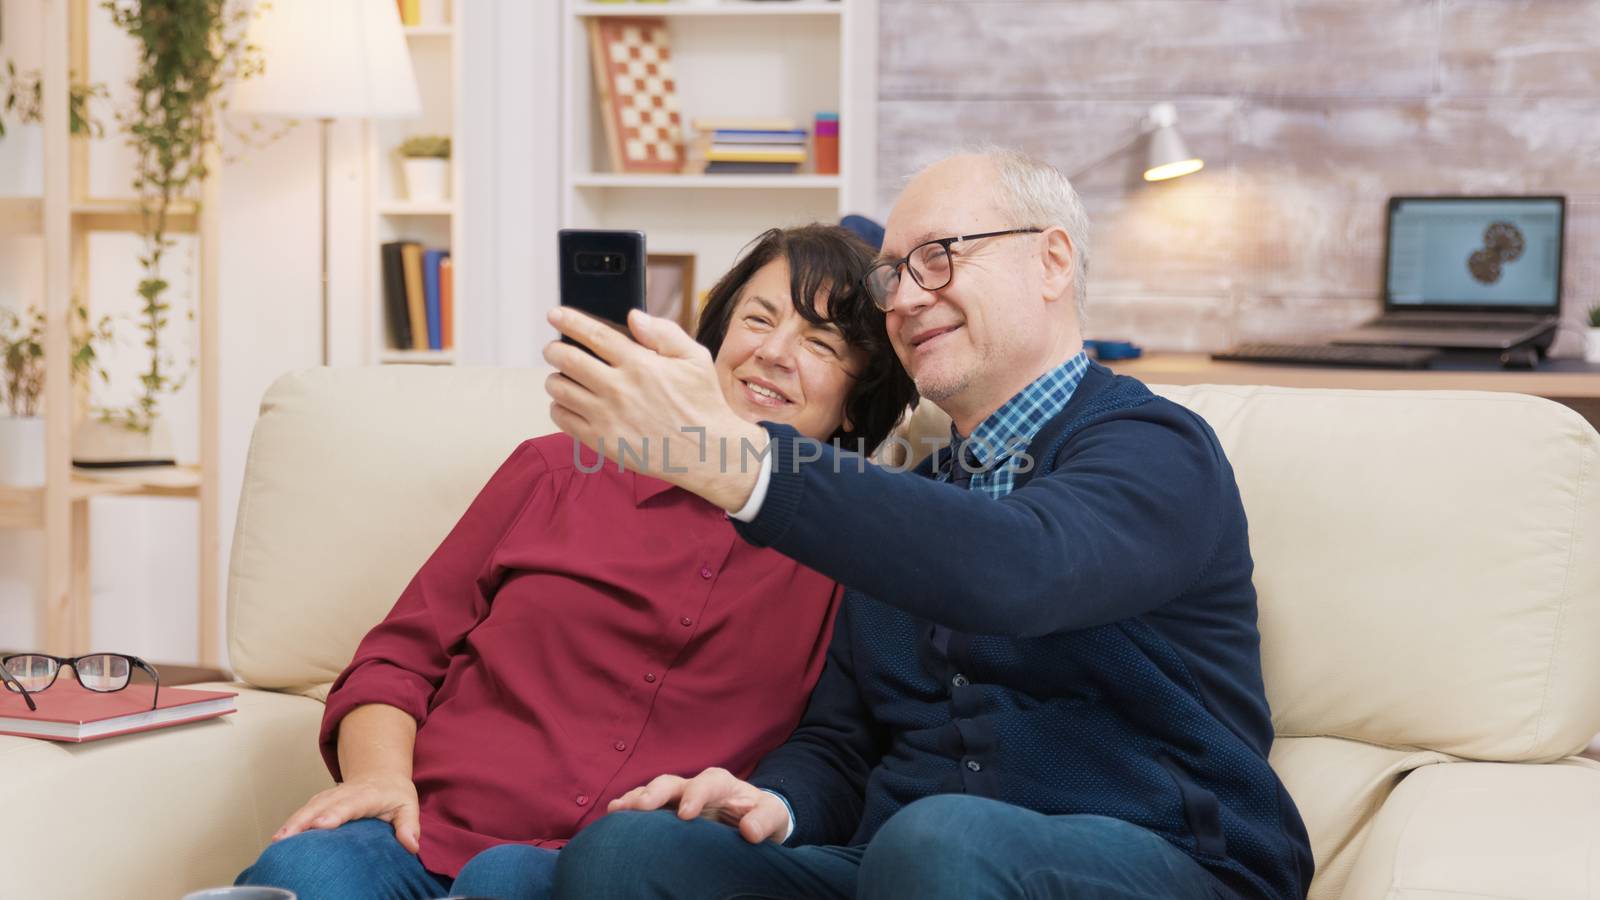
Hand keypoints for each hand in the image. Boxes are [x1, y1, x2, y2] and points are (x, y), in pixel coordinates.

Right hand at [272, 774, 421, 853]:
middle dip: (304, 819)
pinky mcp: (322, 800)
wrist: (382, 774)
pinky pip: (305, 810)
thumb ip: (409, 825)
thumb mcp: (408, 806)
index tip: (322, 824)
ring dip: (293, 821)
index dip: (336, 813)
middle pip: (323, 805)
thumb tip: (411, 846)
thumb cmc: (395, 794)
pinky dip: (292, 821)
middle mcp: (346, 792)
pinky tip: (280, 836)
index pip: (351, 804)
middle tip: (288, 837)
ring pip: (310, 806)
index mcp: (368, 794)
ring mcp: (331, 795)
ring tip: (278, 839)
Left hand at [543, 308, 766, 512]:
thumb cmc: (702, 403)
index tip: (555, 315)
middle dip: (554, 349)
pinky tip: (569, 404)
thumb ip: (664, 333)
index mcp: (641, 363)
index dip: (569, 321)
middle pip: (567, 359)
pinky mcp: (601, 442)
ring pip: (560, 388)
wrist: (707, 452)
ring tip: (561, 377)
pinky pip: (563, 419)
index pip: (594, 334)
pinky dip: (558, 407)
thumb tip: (633, 316)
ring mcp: (608, 416)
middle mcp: (620, 388)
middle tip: (553, 349)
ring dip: (555, 378)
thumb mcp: (695, 358)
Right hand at [608, 767, 790, 844]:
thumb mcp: (773, 816)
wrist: (751, 821)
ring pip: (652, 793)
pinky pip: (644, 809)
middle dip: (654, 793)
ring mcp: (676, 799)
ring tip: (615, 810)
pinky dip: (628, 811)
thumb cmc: (761, 817)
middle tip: (639, 807)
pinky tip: (612, 819)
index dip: (695, 795)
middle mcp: (694, 787)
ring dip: (634, 800)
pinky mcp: (665, 814)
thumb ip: (764, 820)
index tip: (686, 814)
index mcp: (720, 783)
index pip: (707, 783)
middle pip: (671, 782)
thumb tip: (749, 832)